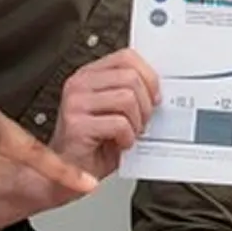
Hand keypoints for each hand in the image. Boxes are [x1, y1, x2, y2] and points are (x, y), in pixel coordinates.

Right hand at [51, 49, 160, 179]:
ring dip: (137, 122)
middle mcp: (79, 84)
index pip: (126, 57)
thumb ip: (131, 92)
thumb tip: (159, 87)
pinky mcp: (77, 124)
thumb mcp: (115, 110)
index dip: (148, 76)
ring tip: (130, 133)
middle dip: (146, 103)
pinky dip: (128, 138)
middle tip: (142, 121)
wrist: (72, 173)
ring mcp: (75, 103)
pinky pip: (119, 124)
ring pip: (127, 98)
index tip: (155, 96)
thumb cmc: (95, 143)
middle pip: (130, 77)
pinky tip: (120, 144)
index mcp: (89, 75)